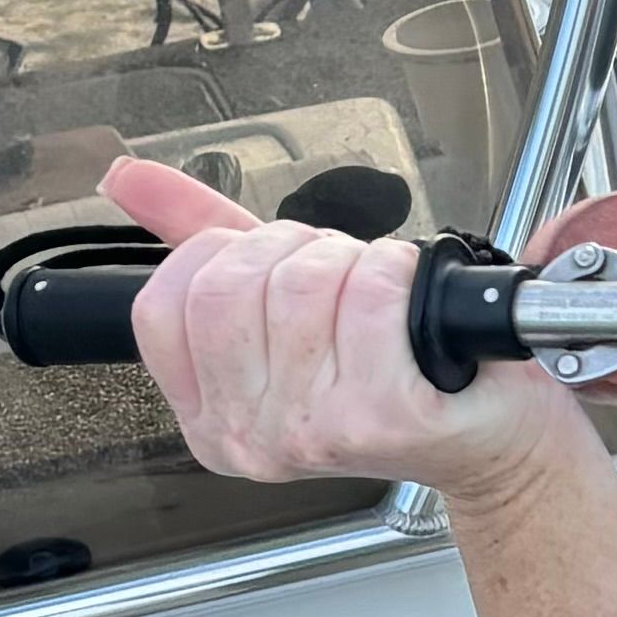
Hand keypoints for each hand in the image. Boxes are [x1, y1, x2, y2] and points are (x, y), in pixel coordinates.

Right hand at [102, 155, 587, 510]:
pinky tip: (414, 304)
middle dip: (294, 253)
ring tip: (383, 298)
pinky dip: (398, 274)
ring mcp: (313, 434)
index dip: (224, 257)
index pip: (163, 304)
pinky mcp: (381, 418)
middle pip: (230, 287)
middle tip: (342, 281)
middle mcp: (251, 438)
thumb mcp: (279, 302)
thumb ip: (195, 236)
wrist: (491, 432)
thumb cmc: (395, 368)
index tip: (276, 270)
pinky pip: (367, 298)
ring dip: (352, 262)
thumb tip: (125, 177)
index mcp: (210, 418)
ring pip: (300, 284)